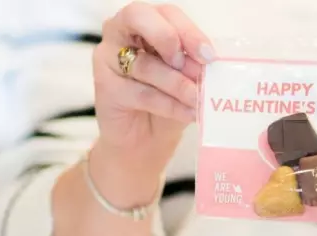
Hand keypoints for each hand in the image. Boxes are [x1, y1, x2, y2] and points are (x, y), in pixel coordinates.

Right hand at [91, 2, 213, 194]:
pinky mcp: (105, 88)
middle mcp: (120, 32)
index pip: (166, 13)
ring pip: (146, 64)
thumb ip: (194, 65)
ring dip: (179, 84)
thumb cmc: (167, 102)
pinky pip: (143, 93)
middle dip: (170, 38)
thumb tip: (211, 63)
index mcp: (145, 23)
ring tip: (199, 99)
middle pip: (138, 17)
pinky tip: (189, 113)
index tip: (209, 56)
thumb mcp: (186, 78)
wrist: (146, 140)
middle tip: (194, 67)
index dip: (189, 31)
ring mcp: (108, 58)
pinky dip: (171, 105)